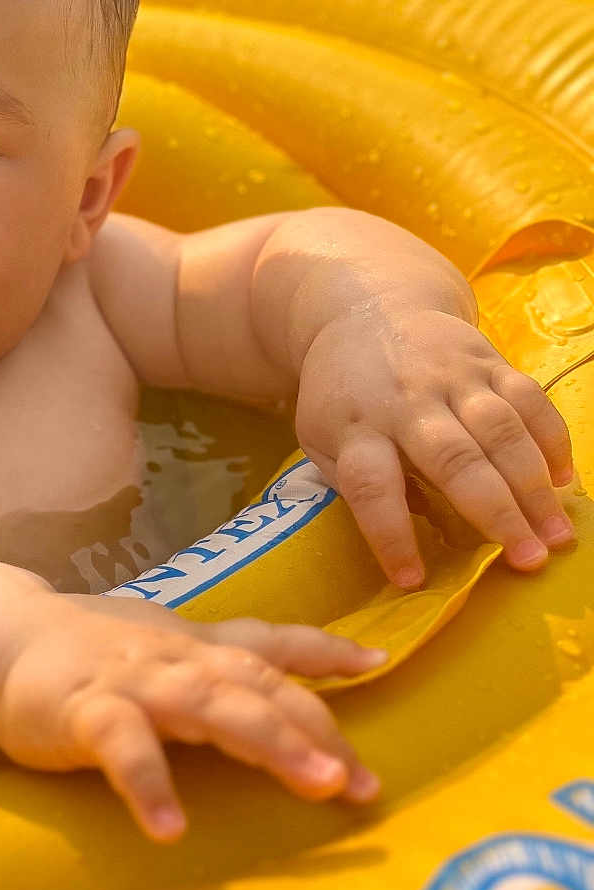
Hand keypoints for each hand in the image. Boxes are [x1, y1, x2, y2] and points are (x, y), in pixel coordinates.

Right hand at [0, 594, 383, 842]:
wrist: (0, 641)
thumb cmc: (89, 649)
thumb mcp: (162, 643)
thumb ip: (221, 658)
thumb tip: (287, 670)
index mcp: (194, 646)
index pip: (267, 647)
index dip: (322, 654)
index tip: (376, 666)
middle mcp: (175, 659)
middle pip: (255, 686)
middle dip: (313, 728)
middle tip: (359, 781)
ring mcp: (133, 681)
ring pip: (209, 705)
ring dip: (266, 742)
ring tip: (313, 785)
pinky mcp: (85, 711)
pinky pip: (123, 747)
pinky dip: (150, 784)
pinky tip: (171, 829)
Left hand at [294, 305, 575, 585]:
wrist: (368, 309)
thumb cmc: (344, 394)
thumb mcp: (323, 437)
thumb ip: (354, 482)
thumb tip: (408, 531)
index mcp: (354, 427)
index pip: (370, 487)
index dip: (391, 535)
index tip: (412, 580)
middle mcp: (404, 401)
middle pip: (453, 460)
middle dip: (495, 514)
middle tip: (527, 562)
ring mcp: (450, 377)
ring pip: (501, 432)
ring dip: (535, 487)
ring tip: (557, 536)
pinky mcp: (487, 359)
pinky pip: (529, 399)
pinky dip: (552, 440)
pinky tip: (565, 481)